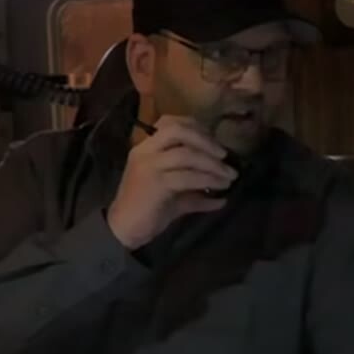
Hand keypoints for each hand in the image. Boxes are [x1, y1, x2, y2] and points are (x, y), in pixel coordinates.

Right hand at [106, 116, 237, 249]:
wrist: (124, 230)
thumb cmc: (146, 210)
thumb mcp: (174, 196)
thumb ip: (195, 192)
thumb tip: (223, 197)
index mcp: (146, 148)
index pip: (170, 123)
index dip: (196, 127)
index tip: (214, 141)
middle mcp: (145, 151)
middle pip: (179, 131)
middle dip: (206, 141)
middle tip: (225, 156)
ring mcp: (149, 166)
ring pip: (187, 155)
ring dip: (212, 164)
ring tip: (229, 176)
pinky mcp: (156, 184)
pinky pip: (188, 177)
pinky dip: (208, 181)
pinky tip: (221, 191)